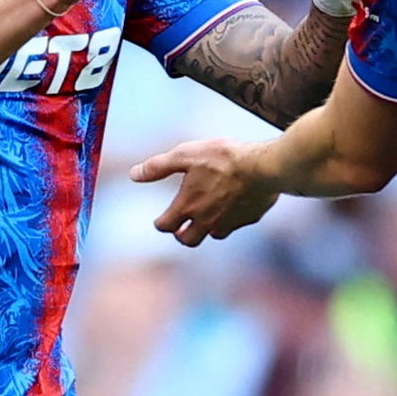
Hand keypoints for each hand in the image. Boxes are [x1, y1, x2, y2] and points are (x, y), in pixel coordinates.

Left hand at [131, 139, 279, 246]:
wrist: (263, 167)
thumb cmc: (223, 158)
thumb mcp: (186, 155)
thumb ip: (158, 166)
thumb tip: (133, 175)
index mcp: (188, 206)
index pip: (166, 226)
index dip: (161, 223)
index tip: (162, 219)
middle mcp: (206, 220)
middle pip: (188, 240)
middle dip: (182, 234)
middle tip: (182, 225)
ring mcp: (228, 222)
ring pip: (213, 235)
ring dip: (206, 229)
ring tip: (207, 217)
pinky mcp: (248, 220)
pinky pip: (235, 226)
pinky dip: (230, 220)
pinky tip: (232, 207)